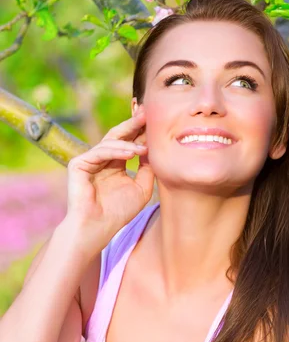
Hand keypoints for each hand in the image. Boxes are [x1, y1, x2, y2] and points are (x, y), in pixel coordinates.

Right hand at [64, 109, 154, 253]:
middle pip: (119, 135)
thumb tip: (157, 149)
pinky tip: (132, 153)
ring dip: (129, 141)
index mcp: (117, 163)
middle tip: (147, 113)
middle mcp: (103, 159)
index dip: (142, 131)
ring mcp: (90, 160)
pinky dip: (117, 151)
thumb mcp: (142, 188)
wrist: (98, 229)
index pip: (130, 141)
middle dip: (134, 124)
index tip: (157, 119)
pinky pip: (100, 151)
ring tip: (144, 146)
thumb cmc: (119, 212)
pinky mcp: (78, 164)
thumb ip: (149, 168)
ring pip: (110, 141)